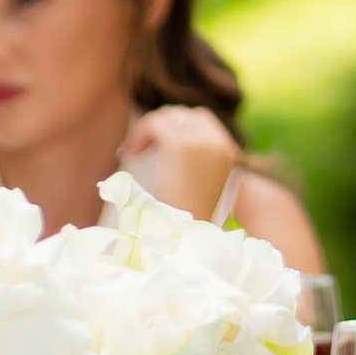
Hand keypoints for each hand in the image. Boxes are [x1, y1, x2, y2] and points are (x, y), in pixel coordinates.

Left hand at [119, 102, 244, 220]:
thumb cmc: (183, 221)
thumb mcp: (194, 183)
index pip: (201, 118)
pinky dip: (139, 133)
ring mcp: (201, 142)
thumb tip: (164, 134)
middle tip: (136, 149)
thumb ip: (191, 158)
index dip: (175, 124)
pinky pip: (154, 123)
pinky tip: (128, 153)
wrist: (183, 239)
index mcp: (227, 151)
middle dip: (158, 126)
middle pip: (183, 114)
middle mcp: (218, 142)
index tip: (152, 144)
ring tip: (130, 151)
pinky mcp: (180, 145)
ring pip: (167, 117)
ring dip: (146, 130)